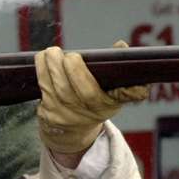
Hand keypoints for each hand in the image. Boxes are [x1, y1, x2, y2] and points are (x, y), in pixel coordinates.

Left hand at [35, 43, 147, 161]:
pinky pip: (44, 91)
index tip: (137, 81)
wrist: (70, 132)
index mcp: (110, 103)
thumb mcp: (107, 91)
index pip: (127, 97)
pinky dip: (41, 72)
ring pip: (59, 89)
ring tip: (51, 53)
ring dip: (51, 66)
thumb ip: (115, 68)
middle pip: (85, 92)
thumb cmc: (91, 101)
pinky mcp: (50, 115)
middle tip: (68, 55)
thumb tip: (121, 46)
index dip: (132, 91)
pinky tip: (42, 60)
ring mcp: (70, 116)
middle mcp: (92, 113)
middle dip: (73, 68)